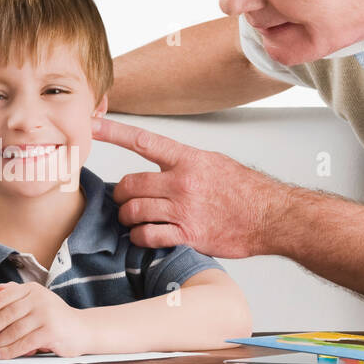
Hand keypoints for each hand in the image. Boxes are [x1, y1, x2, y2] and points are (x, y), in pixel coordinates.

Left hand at [0, 282, 91, 359]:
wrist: (81, 329)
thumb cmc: (54, 316)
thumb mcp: (37, 300)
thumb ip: (17, 294)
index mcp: (31, 290)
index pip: (3, 298)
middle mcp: (38, 299)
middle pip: (6, 314)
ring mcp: (46, 314)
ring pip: (14, 330)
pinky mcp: (51, 331)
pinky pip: (25, 342)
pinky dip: (9, 350)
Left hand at [92, 116, 290, 258]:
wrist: (272, 216)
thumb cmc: (245, 191)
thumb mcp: (214, 163)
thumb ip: (184, 163)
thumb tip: (161, 165)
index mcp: (188, 159)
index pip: (142, 141)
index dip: (113, 132)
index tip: (91, 125)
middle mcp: (182, 181)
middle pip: (131, 184)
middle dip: (121, 194)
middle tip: (123, 199)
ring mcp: (184, 209)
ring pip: (134, 211)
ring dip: (128, 217)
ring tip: (132, 219)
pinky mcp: (188, 234)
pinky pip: (148, 235)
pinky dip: (139, 237)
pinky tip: (143, 236)